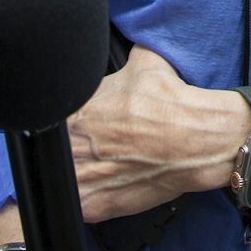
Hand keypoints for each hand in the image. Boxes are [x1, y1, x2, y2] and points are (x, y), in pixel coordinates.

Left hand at [67, 45, 248, 223]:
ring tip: (105, 167)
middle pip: (58, 151)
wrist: (197, 141)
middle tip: (101, 147)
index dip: (71, 125)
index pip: (53, 121)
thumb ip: (125, 57)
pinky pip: (77, 207)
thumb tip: (127, 43)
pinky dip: (90, 199)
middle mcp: (70, 144)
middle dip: (75, 149)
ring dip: (79, 174)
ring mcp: (79, 178)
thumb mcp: (145, 62)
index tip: (89, 128)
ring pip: (63, 180)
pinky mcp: (92, 205)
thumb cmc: (171, 104)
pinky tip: (109, 186)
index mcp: (74, 110)